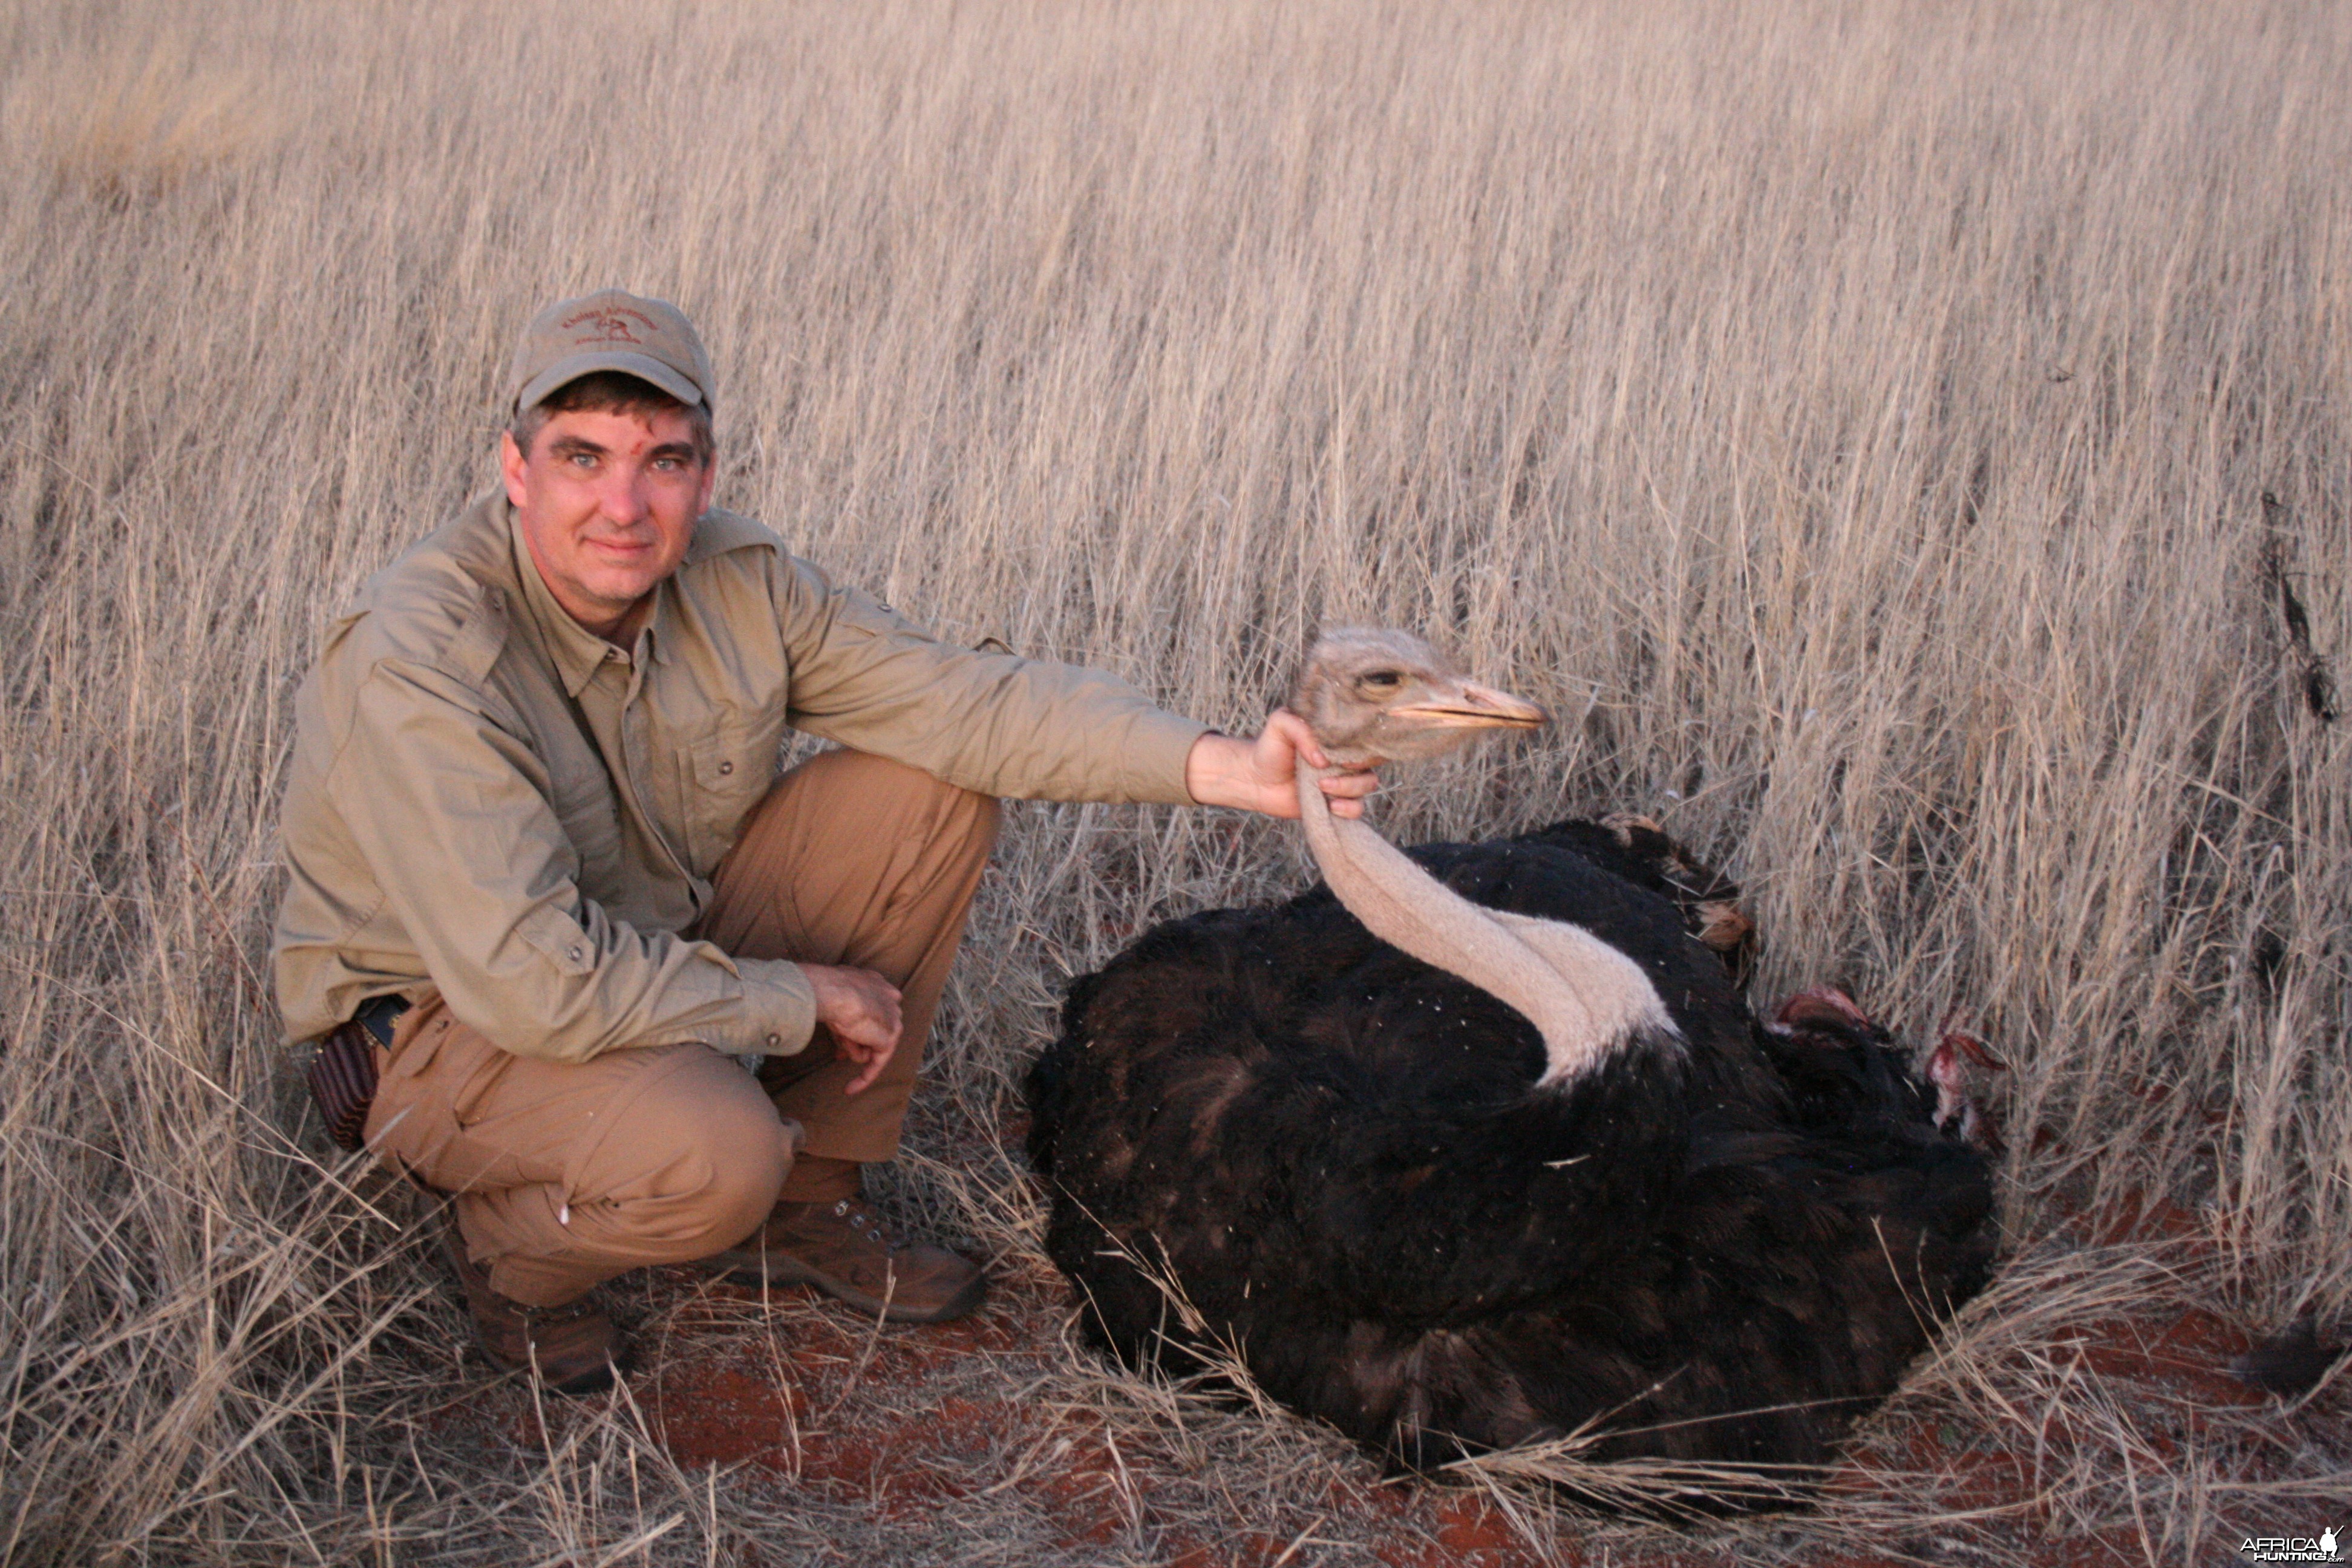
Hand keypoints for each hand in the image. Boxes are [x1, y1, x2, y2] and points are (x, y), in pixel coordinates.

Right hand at [802, 963, 901, 1094]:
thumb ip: (845, 1015)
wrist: (832, 992)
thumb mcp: (835, 1000)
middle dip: (857, 1041)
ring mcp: (892, 1017)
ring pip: (872, 1043)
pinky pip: (878, 1061)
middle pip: (873, 1027)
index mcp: (876, 983)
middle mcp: (889, 997)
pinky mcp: (889, 1037)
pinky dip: (865, 1076)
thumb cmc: (825, 990)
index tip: (844, 1035)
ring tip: (837, 1047)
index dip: (857, 1025)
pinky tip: (851, 1088)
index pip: (871, 1008)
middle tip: (839, 1056)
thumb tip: (846, 1035)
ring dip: (852, 1048)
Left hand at [1183, 711, 1379, 819]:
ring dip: (1348, 789)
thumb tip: (1322, 759)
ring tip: (1321, 787)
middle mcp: (1344, 758)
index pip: (1367, 739)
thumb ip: (1301, 729)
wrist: (1255, 779)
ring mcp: (1343, 781)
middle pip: (1371, 763)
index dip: (1364, 748)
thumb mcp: (1280, 724)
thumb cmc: (1270, 747)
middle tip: (1324, 773)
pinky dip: (1349, 809)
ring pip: (1368, 785)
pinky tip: (1331, 807)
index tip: (1342, 756)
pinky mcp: (1337, 803)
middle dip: (1353, 772)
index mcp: (1338, 738)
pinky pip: (1358, 809)